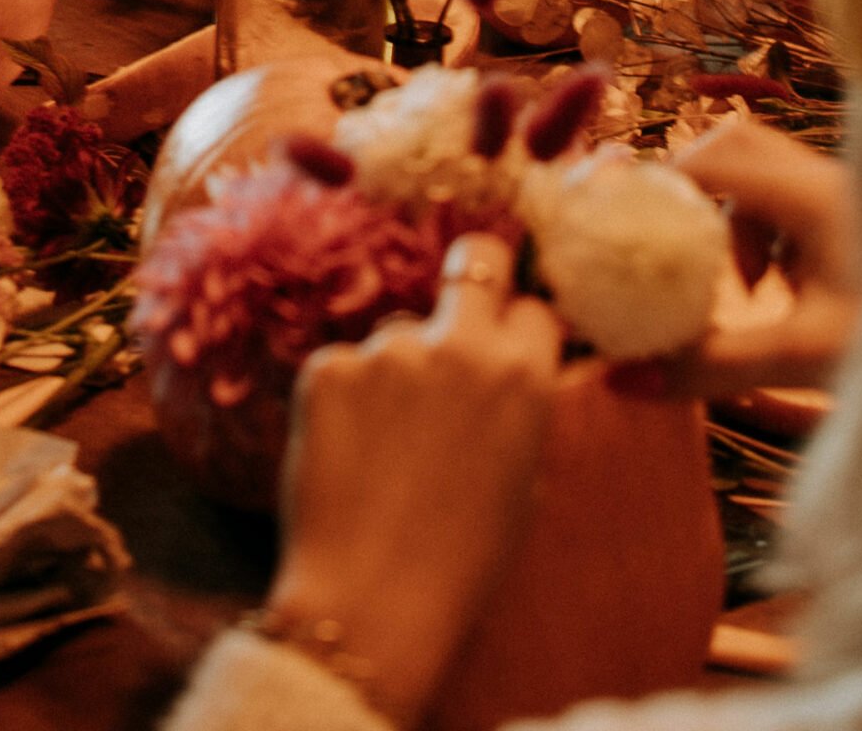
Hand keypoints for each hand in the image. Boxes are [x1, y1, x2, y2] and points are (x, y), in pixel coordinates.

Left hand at [264, 233, 560, 730]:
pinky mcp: (328, 367)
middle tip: (458, 307)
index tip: (505, 347)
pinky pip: (343, 367)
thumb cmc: (459, 563)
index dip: (518, 330)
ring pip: (397, 333)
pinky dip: (344, 402)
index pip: (533, 308)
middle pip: (477, 256)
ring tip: (384, 451)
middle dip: (474, 271)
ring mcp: (389, 352)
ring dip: (395, 372)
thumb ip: (516, 409)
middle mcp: (461, 348)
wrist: (370, 605)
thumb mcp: (522, 483)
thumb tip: (506, 368)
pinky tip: (345, 457)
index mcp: (522, 379)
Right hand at [613, 118, 861, 399]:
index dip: (655, 183)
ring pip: (763, 170)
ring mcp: (849, 193)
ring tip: (742, 286)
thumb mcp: (798, 357)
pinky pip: (792, 197)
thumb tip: (620, 379)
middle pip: (734, 143)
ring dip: (733, 216)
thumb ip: (710, 366)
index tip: (617, 223)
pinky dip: (768, 231)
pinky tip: (783, 291)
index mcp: (812, 195)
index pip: (709, 158)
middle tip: (672, 248)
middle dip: (693, 191)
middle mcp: (830, 177)